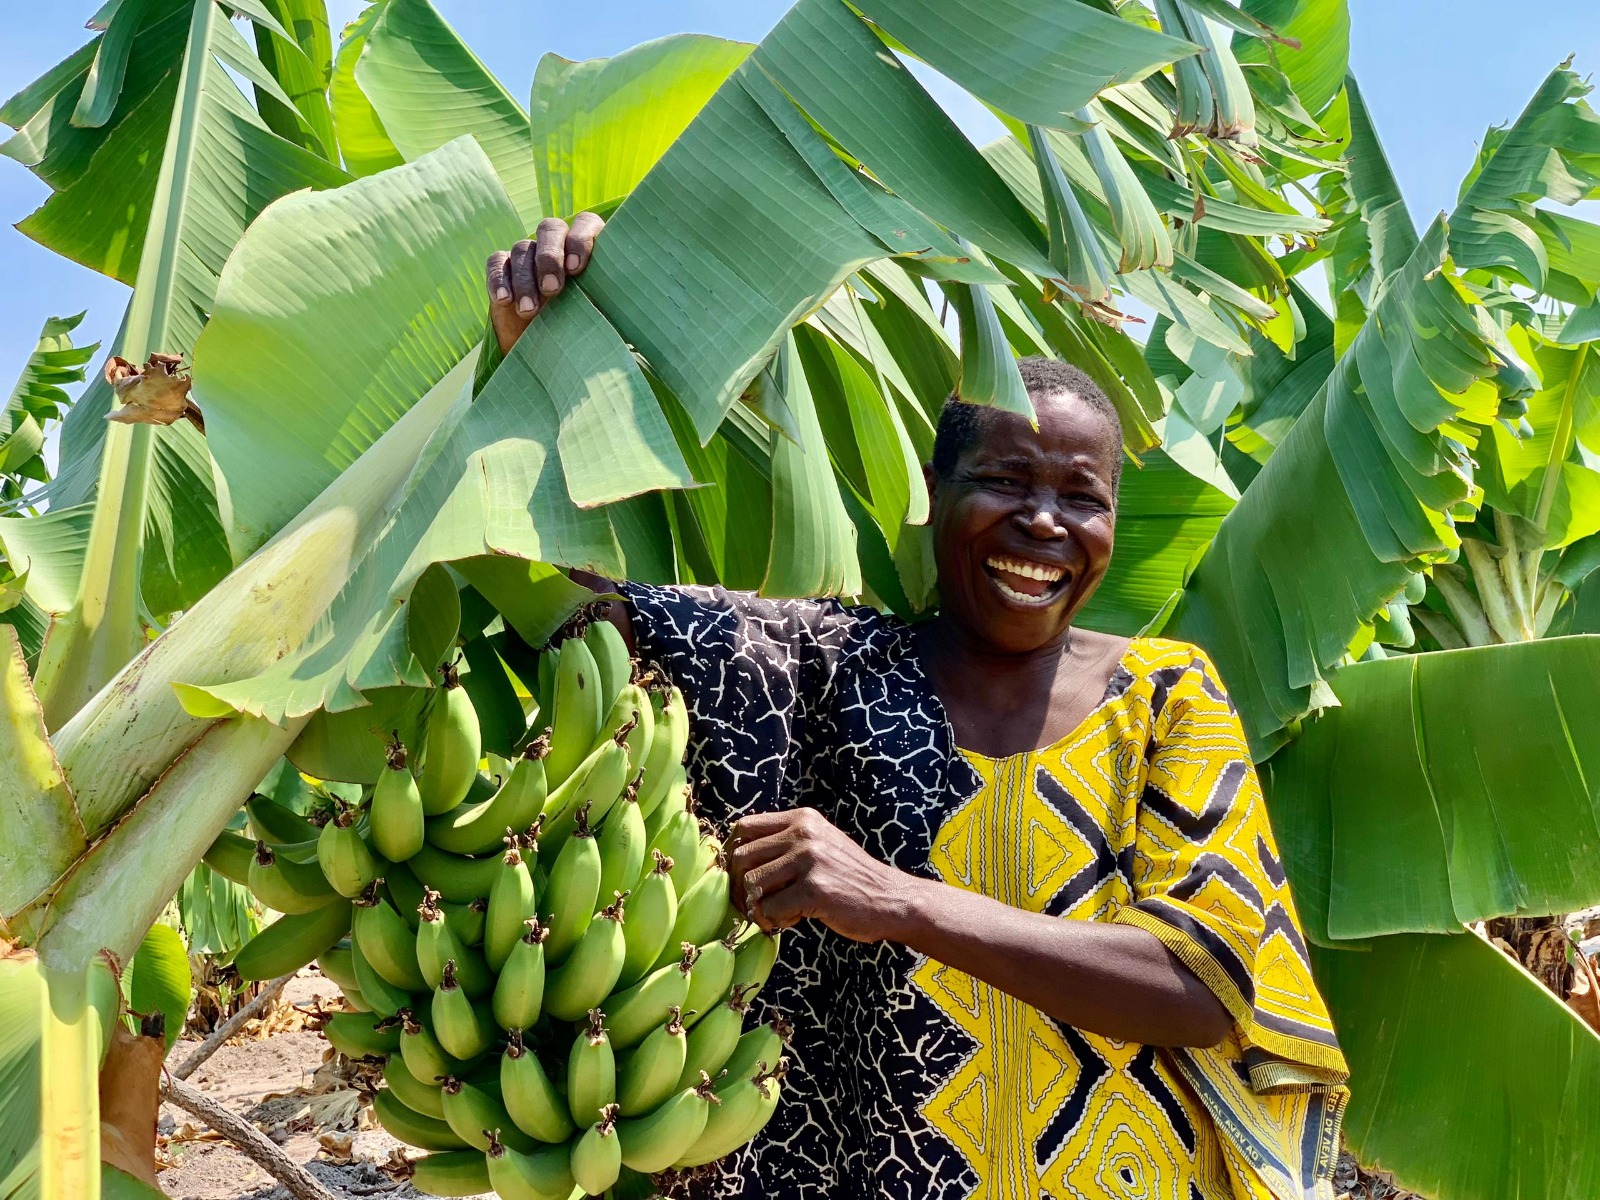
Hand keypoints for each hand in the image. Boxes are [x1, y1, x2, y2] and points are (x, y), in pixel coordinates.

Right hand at [484, 212, 604, 355]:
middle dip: (550, 257)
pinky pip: (497, 262)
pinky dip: (499, 279)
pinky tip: (505, 301)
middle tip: (553, 290)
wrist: (548, 353)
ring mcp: (528, 254)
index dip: (580, 240)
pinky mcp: (504, 268)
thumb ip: (611, 302)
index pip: (585, 224)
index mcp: (587, 249)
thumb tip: (628, 302)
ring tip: (529, 311)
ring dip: (525, 279)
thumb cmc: (583, 331)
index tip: (576, 269)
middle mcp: (557, 244)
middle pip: (550, 228)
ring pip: (522, 247)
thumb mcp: (601, 317)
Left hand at [726, 808, 915, 943]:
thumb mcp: (819, 845)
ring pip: (752, 884)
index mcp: (802, 819)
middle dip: (740, 888)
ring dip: (759, 907)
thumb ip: (784, 843)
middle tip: (754, 905)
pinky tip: (793, 921)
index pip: (744, 827)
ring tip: (781, 913)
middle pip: (741, 857)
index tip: (742, 877)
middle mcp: (803, 833)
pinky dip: (774, 921)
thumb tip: (734, 857)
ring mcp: (809, 860)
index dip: (733, 854)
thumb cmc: (849, 878)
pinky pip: (769, 909)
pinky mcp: (815, 889)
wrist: (891, 899)